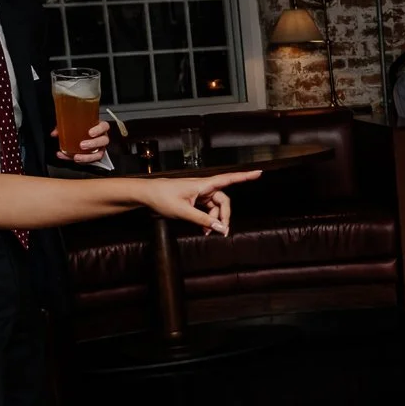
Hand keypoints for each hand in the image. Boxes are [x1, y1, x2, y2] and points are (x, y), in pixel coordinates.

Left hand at [53, 120, 111, 163]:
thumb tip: (55, 133)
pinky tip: (71, 158)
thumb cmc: (81, 129)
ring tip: (76, 157)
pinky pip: (90, 161)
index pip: (104, 126)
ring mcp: (100, 148)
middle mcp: (101, 138)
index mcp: (99, 128)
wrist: (82, 137)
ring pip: (99, 154)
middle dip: (93, 144)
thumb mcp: (73, 125)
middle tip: (82, 145)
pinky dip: (80, 160)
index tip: (90, 133)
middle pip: (103, 141)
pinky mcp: (95, 156)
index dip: (99, 129)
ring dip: (88, 157)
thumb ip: (64, 127)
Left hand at [140, 170, 260, 233]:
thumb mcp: (183, 211)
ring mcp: (199, 193)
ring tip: (207, 232)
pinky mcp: (194, 199)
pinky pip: (207, 209)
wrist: (145, 194)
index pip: (228, 179)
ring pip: (215, 207)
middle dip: (224, 216)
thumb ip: (204, 220)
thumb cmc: (162, 197)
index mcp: (203, 185)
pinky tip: (203, 229)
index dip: (245, 177)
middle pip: (223, 200)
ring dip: (214, 220)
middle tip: (223, 231)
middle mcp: (203, 187)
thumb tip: (222, 229)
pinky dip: (207, 219)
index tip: (259, 173)